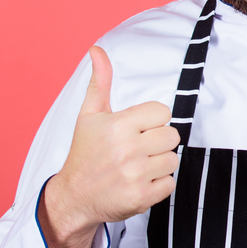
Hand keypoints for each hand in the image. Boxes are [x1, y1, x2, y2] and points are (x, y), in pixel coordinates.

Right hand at [44, 46, 180, 242]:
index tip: (137, 129)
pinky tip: (139, 181)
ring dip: (159, 163)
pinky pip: (170, 183)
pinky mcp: (141, 197)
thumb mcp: (88, 115)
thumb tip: (97, 50)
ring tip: (138, 165)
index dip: (152, 121)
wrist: (73, 197)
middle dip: (157, 142)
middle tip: (138, 149)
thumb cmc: (84, 153)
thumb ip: (99, 82)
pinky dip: (158, 184)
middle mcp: (128, 149)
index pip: (163, 112)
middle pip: (172, 136)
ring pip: (173, 159)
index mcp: (118, 125)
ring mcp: (135, 174)